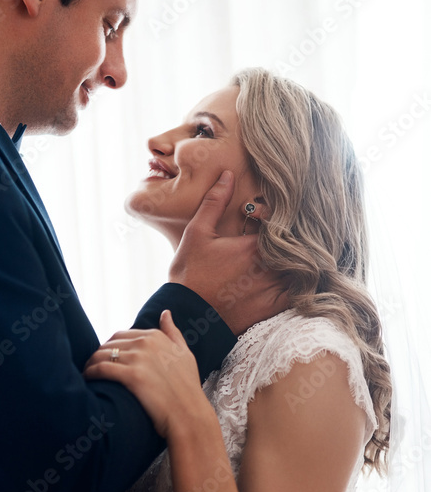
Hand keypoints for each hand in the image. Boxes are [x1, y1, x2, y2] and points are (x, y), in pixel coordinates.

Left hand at [84, 310, 209, 437]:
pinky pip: (102, 368)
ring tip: (86, 373)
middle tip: (92, 366)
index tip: (105, 358)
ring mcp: (139, 358)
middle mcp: (147, 343)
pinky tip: (87, 379)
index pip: (122, 335)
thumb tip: (165, 313)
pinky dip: (91, 372)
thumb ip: (172, 333)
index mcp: (156, 336)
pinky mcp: (132, 376)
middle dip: (98, 354)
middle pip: (110, 343)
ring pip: (103, 354)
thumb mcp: (185, 354)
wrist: (189, 414)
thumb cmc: (188, 388)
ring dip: (91, 363)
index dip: (110, 347)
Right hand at [169, 171, 288, 334]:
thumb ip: (215, 202)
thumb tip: (228, 175)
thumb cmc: (190, 274)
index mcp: (254, 245)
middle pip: (295, 244)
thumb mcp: (197, 233)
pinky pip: (300, 291)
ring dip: (297, 257)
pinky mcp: (274, 306)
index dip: (274, 216)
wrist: (189, 316)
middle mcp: (269, 266)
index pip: (281, 222)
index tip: (260, 217)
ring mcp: (273, 287)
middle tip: (280, 233)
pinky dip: (302, 282)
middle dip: (289, 237)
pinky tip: (295, 275)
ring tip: (290, 252)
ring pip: (300, 266)